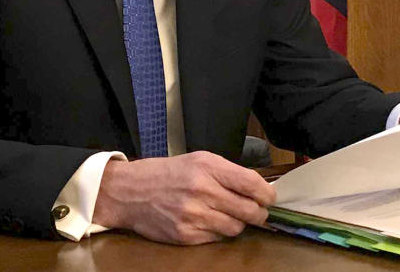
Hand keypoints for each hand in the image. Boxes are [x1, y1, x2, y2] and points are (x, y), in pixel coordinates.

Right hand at [93, 151, 276, 244]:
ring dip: (238, 223)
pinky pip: (217, 238)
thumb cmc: (167, 173)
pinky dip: (218, 232)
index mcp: (208, 167)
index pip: (251, 183)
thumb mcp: (199, 160)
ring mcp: (193, 216)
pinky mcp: (186, 236)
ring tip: (229, 215)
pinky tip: (209, 221)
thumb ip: (228, 172)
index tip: (270, 198)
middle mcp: (202, 191)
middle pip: (249, 210)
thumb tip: (257, 188)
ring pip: (236, 228)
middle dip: (259, 213)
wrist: (129, 191)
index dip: (267, 194)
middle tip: (258, 211)